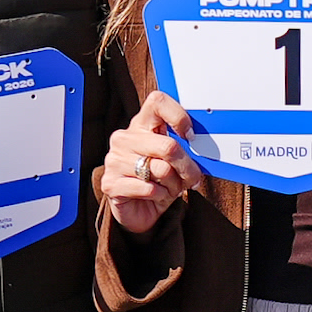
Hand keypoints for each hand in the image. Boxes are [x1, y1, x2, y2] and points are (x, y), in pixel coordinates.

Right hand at [101, 90, 204, 234]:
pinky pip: (149, 189)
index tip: (190, 135)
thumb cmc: (159, 181)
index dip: (179, 116)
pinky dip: (160, 196)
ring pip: (162, 170)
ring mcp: (114, 160)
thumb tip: (200, 149)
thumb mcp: (175, 161)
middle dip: (186, 166)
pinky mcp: (111, 183)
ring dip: (174, 184)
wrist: (139, 209)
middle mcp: (124, 138)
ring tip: (170, 188)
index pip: (157, 102)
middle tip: (192, 176)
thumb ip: (184, 150)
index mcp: (140, 125)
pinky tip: (156, 196)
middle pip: (168, 146)